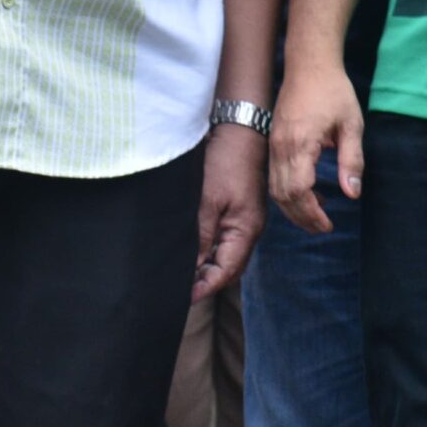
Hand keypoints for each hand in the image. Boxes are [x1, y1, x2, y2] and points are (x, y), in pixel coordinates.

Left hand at [195, 123, 265, 300]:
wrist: (239, 128)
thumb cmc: (225, 160)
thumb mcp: (206, 201)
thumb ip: (200, 236)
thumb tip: (191, 268)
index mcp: (245, 230)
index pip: (226, 272)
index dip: (206, 287)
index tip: (184, 299)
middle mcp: (248, 229)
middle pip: (227, 267)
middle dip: (205, 282)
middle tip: (178, 292)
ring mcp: (243, 219)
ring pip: (224, 254)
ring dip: (205, 267)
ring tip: (180, 277)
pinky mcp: (236, 209)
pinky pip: (223, 238)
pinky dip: (207, 249)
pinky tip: (190, 251)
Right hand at [268, 64, 363, 234]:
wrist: (309, 64)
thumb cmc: (334, 91)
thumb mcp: (352, 125)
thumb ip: (352, 161)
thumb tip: (352, 194)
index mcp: (301, 145)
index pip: (299, 192)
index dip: (312, 214)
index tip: (328, 225)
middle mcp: (281, 148)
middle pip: (284, 196)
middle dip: (302, 217)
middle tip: (323, 228)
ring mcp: (274, 146)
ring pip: (275, 190)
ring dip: (293, 208)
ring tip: (315, 216)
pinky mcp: (273, 142)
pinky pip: (274, 177)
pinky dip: (287, 193)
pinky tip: (307, 194)